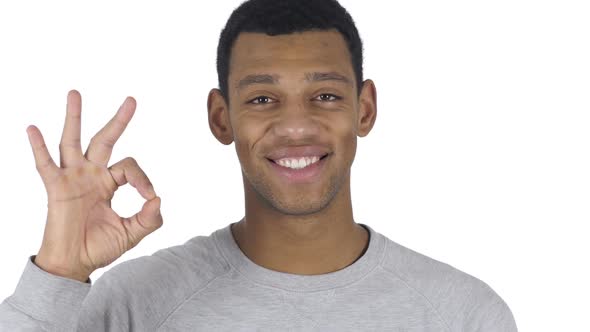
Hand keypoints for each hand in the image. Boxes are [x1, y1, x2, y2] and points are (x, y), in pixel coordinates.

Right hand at [27, 90, 162, 281]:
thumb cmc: (99, 247)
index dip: (143, 179)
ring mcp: (73, 178)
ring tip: (75, 93)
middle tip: (132, 100)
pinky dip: (38, 147)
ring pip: (72, 141)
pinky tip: (33, 128)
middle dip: (119, 121)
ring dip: (74, 118)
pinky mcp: (56, 188)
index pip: (130, 167)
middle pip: (104, 140)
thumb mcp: (131, 233)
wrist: (74, 264)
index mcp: (109, 183)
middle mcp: (91, 175)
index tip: (149, 196)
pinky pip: (45, 164)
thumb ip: (149, 219)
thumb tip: (158, 199)